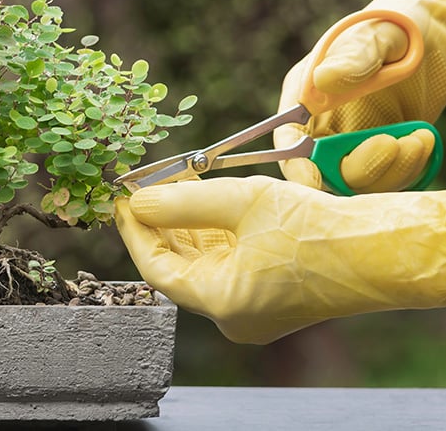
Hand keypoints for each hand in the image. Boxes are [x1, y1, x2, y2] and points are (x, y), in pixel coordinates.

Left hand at [115, 176, 445, 343]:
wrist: (376, 251)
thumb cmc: (317, 230)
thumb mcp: (242, 204)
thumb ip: (182, 202)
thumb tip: (137, 201)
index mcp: (221, 303)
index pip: (156, 267)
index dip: (134, 231)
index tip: (121, 200)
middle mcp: (230, 314)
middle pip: (177, 263)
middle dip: (160, 221)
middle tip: (145, 186)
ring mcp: (248, 307)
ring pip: (200, 261)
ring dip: (184, 223)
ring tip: (172, 183)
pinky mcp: (263, 294)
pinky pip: (224, 262)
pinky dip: (209, 232)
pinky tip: (199, 200)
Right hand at [275, 0, 445, 191]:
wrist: (433, 31)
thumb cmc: (393, 25)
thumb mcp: (374, 36)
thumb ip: (352, 58)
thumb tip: (321, 81)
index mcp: (305, 98)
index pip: (287, 140)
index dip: (294, 164)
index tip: (312, 180)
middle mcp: (324, 126)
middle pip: (325, 170)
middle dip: (359, 167)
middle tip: (393, 144)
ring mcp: (354, 142)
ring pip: (360, 180)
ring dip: (390, 169)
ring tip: (418, 138)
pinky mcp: (384, 153)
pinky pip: (389, 178)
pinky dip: (408, 169)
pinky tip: (423, 140)